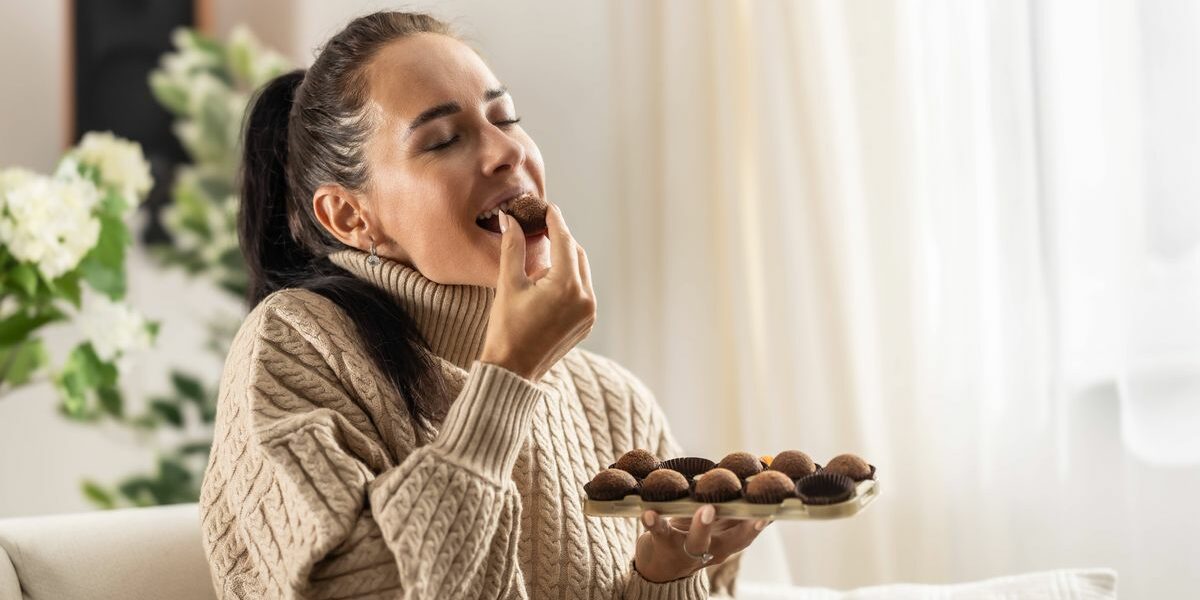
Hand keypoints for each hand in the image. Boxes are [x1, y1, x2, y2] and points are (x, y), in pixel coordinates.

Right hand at [479, 203, 595, 380]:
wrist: (512, 370)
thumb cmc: (506, 328)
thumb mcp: (508, 284)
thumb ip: (513, 247)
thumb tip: (511, 219)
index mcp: (566, 286)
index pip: (564, 241)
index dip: (554, 221)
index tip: (546, 207)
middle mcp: (585, 298)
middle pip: (576, 254)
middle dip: (559, 240)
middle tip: (540, 229)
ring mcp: (589, 313)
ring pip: (581, 272)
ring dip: (564, 261)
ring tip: (539, 260)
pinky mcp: (587, 323)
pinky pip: (582, 291)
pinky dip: (569, 281)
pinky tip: (547, 283)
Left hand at [633, 505, 768, 582]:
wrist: (658, 568)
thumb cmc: (692, 539)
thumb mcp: (717, 530)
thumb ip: (736, 514)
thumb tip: (762, 487)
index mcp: (725, 543)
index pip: (748, 535)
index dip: (761, 525)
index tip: (774, 512)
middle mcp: (710, 550)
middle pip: (731, 542)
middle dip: (744, 530)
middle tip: (753, 515)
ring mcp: (687, 550)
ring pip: (697, 542)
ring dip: (703, 526)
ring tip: (705, 510)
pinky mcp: (662, 545)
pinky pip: (658, 532)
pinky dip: (653, 521)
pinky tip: (648, 511)